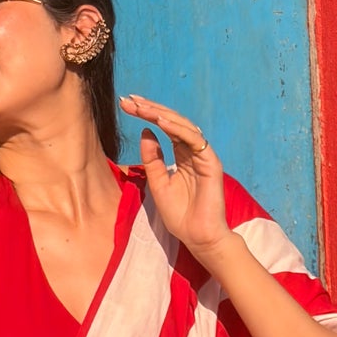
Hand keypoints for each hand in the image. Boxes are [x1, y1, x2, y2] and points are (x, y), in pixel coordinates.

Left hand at [119, 93, 229, 261]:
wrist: (197, 236)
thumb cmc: (180, 215)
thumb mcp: (157, 183)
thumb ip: (152, 159)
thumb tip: (145, 131)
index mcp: (181, 155)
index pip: (164, 127)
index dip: (146, 114)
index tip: (126, 104)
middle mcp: (193, 151)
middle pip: (171, 122)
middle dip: (149, 109)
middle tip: (128, 100)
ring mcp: (202, 155)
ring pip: (182, 126)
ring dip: (160, 114)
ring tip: (140, 107)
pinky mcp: (210, 162)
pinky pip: (193, 140)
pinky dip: (177, 129)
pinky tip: (159, 122)